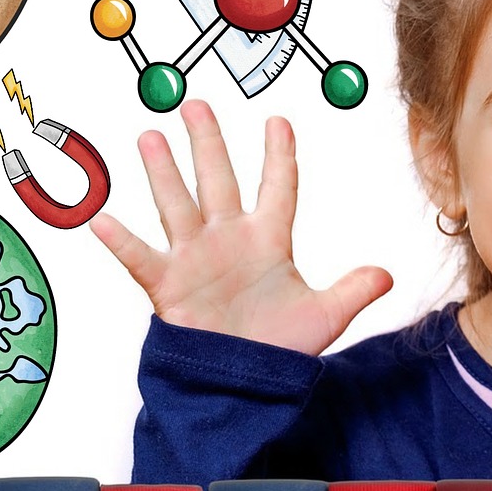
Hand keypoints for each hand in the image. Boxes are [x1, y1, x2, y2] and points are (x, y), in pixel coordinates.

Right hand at [90, 100, 391, 355]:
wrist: (245, 386)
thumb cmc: (279, 348)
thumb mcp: (326, 316)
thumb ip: (355, 290)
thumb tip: (388, 275)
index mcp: (268, 240)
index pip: (277, 187)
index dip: (279, 155)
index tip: (279, 121)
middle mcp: (229, 240)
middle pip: (218, 181)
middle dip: (208, 143)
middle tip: (196, 105)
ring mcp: (195, 259)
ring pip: (177, 205)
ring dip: (164, 172)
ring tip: (150, 136)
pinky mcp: (169, 286)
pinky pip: (141, 258)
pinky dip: (122, 241)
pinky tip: (103, 219)